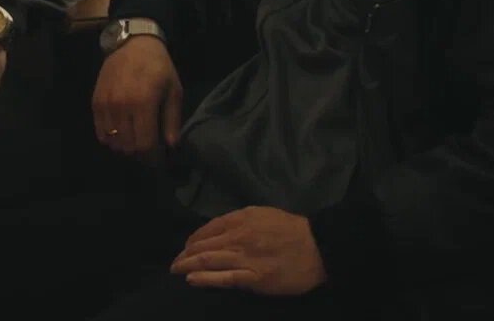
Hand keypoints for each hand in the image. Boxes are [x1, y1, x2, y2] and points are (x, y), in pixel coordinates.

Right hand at [91, 34, 182, 158]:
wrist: (132, 43)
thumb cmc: (158, 67)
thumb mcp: (174, 90)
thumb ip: (172, 120)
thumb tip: (171, 146)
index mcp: (144, 103)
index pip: (145, 144)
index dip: (152, 157)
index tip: (158, 159)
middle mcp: (122, 106)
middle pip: (128, 147)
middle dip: (140, 154)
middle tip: (148, 150)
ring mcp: (106, 104)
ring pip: (113, 143)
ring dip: (125, 147)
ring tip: (135, 140)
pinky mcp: (96, 102)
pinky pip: (100, 132)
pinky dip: (111, 139)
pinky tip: (121, 133)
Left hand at [169, 206, 326, 295]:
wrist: (318, 247)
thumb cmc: (293, 230)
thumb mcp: (264, 214)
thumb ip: (241, 220)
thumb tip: (219, 230)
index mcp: (242, 219)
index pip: (209, 228)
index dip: (194, 238)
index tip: (186, 247)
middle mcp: (240, 236)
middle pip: (205, 245)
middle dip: (185, 254)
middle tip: (174, 263)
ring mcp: (246, 258)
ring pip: (209, 260)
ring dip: (188, 265)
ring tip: (176, 270)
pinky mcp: (254, 277)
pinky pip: (225, 278)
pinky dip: (205, 278)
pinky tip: (192, 279)